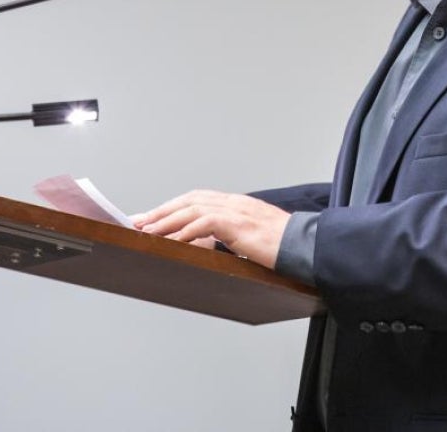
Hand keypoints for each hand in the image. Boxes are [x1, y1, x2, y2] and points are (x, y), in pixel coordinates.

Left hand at [131, 190, 289, 268]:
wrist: (308, 247)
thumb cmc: (285, 247)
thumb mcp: (254, 238)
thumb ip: (232, 236)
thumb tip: (208, 246)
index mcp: (238, 204)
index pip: (198, 199)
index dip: (173, 207)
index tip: (152, 217)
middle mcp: (235, 202)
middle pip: (190, 199)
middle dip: (162, 210)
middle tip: (139, 221)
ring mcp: (237, 210)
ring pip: (192, 208)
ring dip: (166, 220)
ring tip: (146, 230)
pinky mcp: (239, 223)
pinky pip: (205, 222)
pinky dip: (185, 230)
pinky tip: (172, 239)